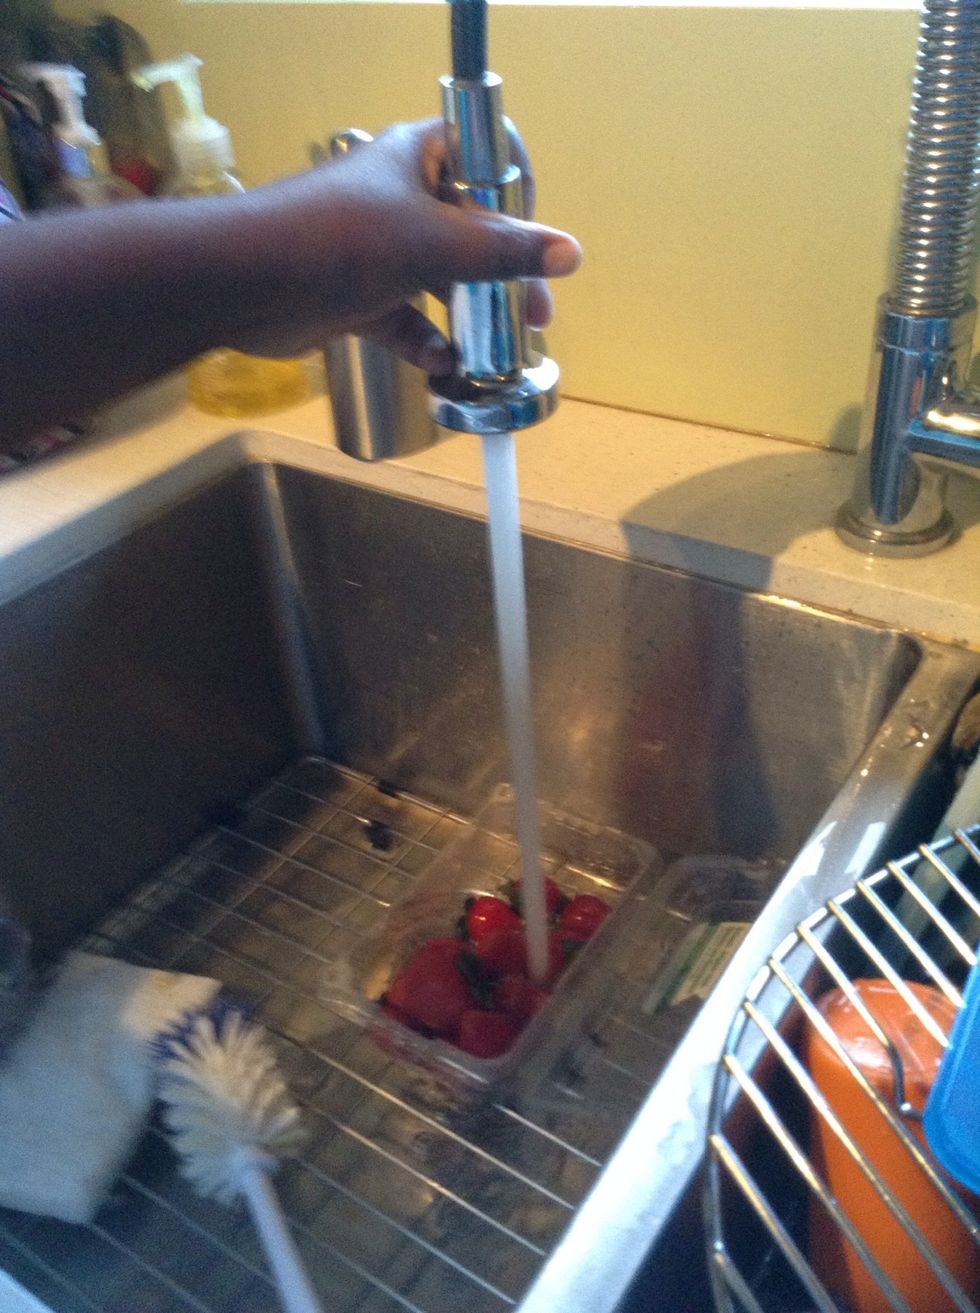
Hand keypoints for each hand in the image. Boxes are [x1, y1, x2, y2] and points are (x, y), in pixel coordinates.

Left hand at [237, 118, 581, 371]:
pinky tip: (447, 369)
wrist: (246, 284)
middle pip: (470, 232)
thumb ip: (502, 251)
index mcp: (418, 158)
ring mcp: (376, 249)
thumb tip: (569, 254)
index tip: (534, 237)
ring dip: (469, 317)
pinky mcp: (357, 296)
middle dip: (502, 277)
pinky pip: (406, 321)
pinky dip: (427, 345)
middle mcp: (399, 198)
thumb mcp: (433, 242)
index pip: (484, 159)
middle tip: (534, 314)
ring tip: (502, 351)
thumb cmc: (337, 240)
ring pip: (439, 281)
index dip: (514, 195)